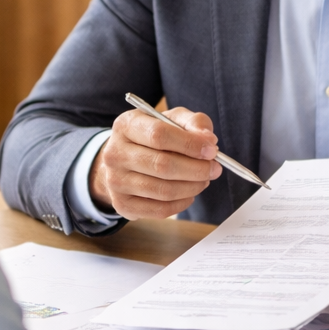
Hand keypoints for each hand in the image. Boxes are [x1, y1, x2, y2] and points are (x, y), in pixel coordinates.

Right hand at [88, 106, 222, 218]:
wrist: (124, 160)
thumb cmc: (153, 136)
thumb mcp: (172, 119)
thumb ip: (193, 123)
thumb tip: (208, 141)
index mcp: (126, 125)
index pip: (159, 135)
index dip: (190, 144)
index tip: (211, 150)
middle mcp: (115, 153)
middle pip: (162, 165)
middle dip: (196, 169)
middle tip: (214, 168)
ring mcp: (115, 181)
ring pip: (163, 190)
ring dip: (192, 187)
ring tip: (203, 180)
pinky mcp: (122, 204)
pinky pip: (160, 209)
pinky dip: (182, 203)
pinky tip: (189, 193)